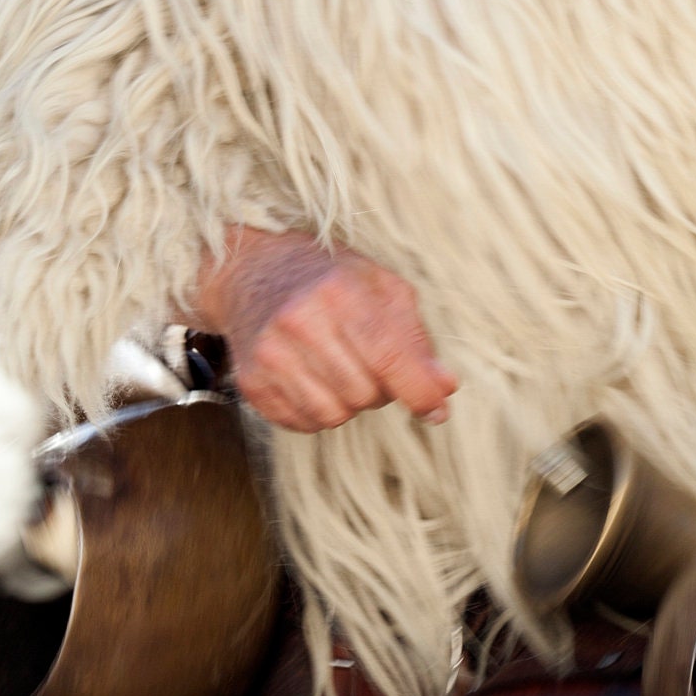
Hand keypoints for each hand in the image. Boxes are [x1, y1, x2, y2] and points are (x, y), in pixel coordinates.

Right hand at [189, 225, 455, 433]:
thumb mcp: (382, 288)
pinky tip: (314, 380)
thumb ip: (416, 339)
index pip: (388, 356)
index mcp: (340, 291)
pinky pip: (303, 424)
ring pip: (333, 415)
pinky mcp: (250, 380)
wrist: (255, 272)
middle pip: (364, 394)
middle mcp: (300, 321)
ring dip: (349, 404)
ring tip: (341, 370)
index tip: (438, 411)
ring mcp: (270, 353)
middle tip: (370, 364)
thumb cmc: (330, 279)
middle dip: (380, 390)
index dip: (419, 391)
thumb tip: (444, 388)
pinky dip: (319, 412)